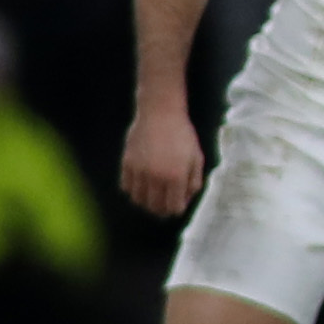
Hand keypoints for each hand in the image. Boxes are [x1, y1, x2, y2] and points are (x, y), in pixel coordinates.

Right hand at [120, 105, 203, 219]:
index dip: (177, 209)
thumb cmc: (182, 134)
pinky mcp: (126, 164)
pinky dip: (133, 191)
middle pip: (154, 207)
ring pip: (138, 200)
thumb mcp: (197, 157)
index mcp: (176, 176)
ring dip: (146, 202)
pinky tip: (141, 186)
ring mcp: (139, 172)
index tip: (178, 206)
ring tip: (153, 197)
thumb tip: (187, 199)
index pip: (173, 207)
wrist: (160, 114)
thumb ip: (194, 180)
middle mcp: (156, 177)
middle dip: (161, 210)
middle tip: (165, 206)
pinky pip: (126, 187)